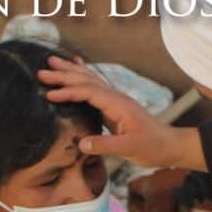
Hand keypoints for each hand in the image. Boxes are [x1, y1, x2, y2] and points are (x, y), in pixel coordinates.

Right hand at [38, 56, 203, 170]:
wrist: (169, 145)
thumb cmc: (153, 147)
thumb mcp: (130, 149)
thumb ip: (106, 145)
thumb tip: (80, 143)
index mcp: (118, 104)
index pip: (88, 93)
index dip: (68, 93)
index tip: (49, 95)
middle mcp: (116, 97)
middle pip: (86, 80)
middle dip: (64, 75)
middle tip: (42, 71)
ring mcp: (115, 100)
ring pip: (89, 80)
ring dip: (70, 71)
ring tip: (52, 63)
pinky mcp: (113, 106)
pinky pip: (94, 86)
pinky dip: (83, 75)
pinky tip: (77, 67)